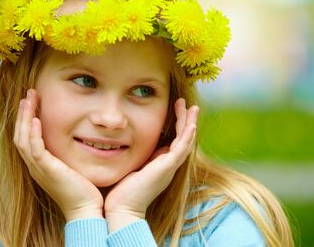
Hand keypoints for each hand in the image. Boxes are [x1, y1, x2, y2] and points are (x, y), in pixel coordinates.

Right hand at [13, 89, 103, 220]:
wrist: (87, 209)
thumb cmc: (86, 188)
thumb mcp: (74, 164)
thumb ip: (71, 150)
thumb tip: (82, 133)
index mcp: (40, 164)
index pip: (27, 136)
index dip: (28, 118)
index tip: (33, 101)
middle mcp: (35, 166)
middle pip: (20, 134)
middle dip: (23, 113)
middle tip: (28, 94)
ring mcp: (38, 169)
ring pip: (23, 139)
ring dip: (25, 118)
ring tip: (29, 99)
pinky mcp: (46, 171)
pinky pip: (34, 150)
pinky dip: (33, 133)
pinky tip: (37, 120)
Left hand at [104, 98, 198, 231]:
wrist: (120, 209)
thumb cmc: (121, 191)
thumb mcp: (131, 166)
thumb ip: (136, 156)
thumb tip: (127, 143)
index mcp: (161, 164)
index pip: (174, 140)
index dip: (176, 124)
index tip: (175, 108)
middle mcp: (168, 165)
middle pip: (183, 138)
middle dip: (185, 120)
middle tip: (186, 104)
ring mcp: (169, 167)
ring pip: (186, 141)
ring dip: (190, 123)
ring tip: (192, 107)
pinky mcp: (167, 168)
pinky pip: (181, 149)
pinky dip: (187, 136)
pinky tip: (191, 124)